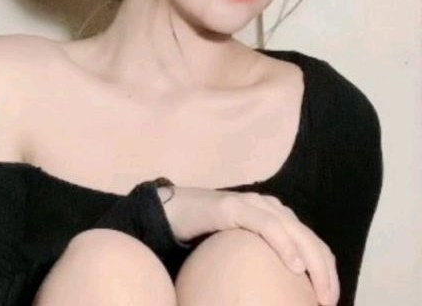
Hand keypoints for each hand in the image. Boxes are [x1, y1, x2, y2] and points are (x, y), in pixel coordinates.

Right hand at [162, 187, 338, 305]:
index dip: (326, 269)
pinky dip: (284, 245)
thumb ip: (261, 262)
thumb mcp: (240, 252)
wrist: (170, 213)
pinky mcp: (232, 207)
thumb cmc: (205, 236)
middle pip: (308, 237)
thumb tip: (279, 296)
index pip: (310, 241)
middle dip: (325, 271)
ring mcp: (251, 204)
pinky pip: (266, 225)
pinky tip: (294, 266)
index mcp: (273, 215)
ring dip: (313, 261)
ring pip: (294, 230)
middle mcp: (267, 206)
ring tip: (319, 290)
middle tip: (329, 302)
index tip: (329, 299)